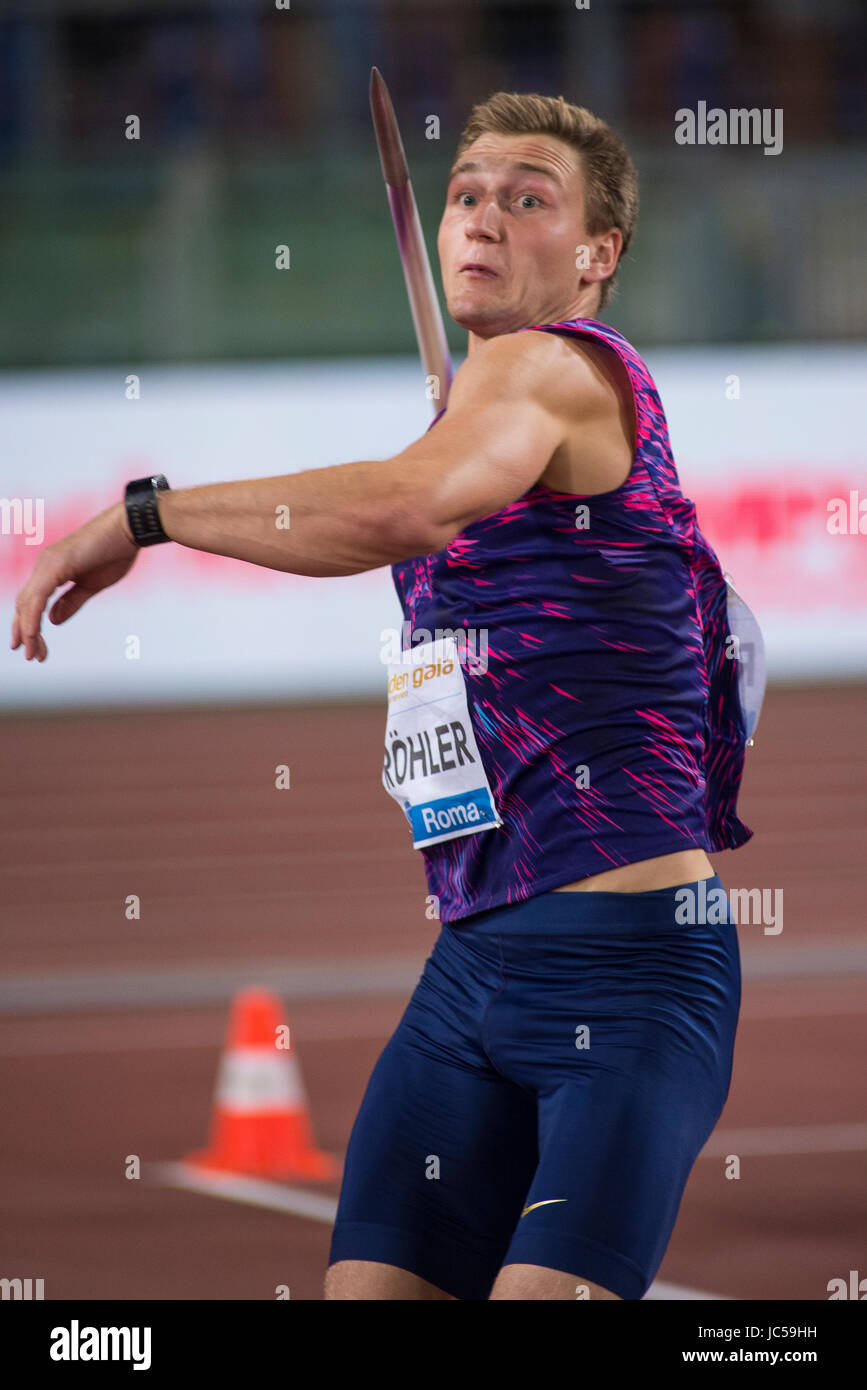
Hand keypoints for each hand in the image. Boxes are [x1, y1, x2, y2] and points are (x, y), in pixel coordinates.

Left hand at [11, 502, 139, 661]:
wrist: (129, 529)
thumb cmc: (115, 552)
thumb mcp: (91, 585)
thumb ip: (71, 602)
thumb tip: (52, 620)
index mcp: (52, 570)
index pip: (32, 602)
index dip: (29, 625)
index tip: (34, 648)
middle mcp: (45, 565)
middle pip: (25, 604)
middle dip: (25, 632)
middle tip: (32, 656)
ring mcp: (48, 564)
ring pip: (27, 603)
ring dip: (28, 630)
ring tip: (34, 653)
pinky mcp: (55, 565)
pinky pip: (38, 596)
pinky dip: (33, 617)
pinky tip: (33, 634)